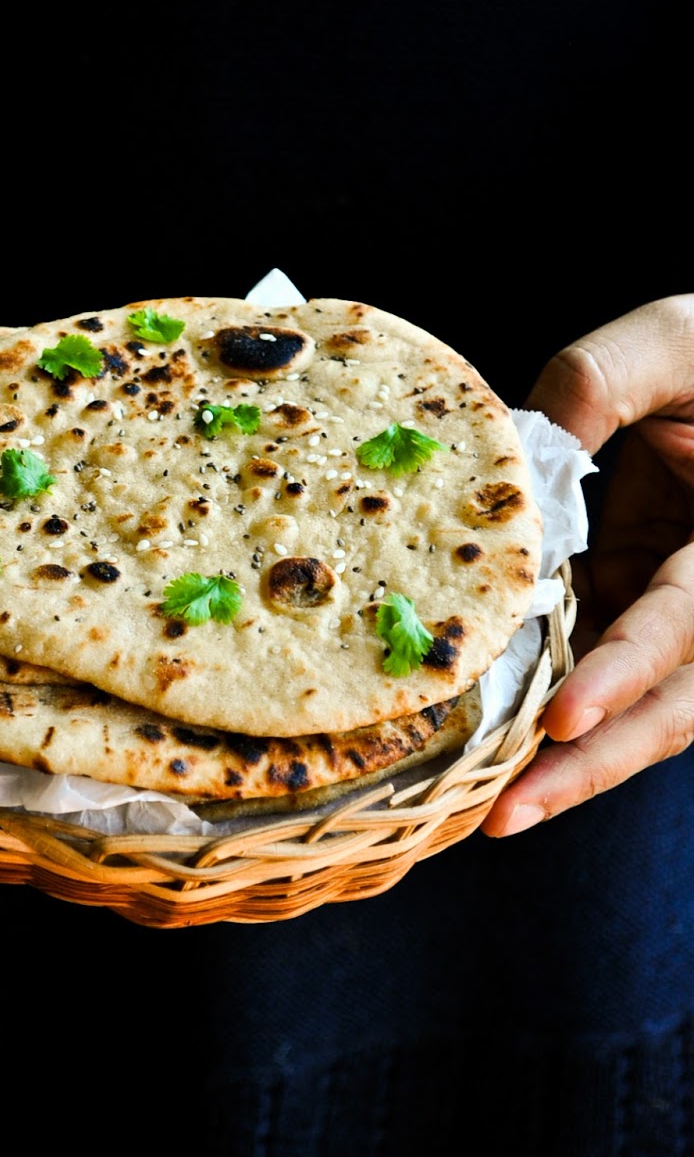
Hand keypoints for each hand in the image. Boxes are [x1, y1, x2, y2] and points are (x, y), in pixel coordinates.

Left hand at [482, 295, 693, 835]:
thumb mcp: (678, 342)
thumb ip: (603, 382)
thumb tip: (508, 444)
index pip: (684, 623)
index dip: (626, 671)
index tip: (564, 716)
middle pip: (673, 705)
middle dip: (593, 764)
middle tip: (507, 814)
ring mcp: (680, 607)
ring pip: (639, 705)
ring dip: (569, 758)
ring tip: (490, 807)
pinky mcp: (642, 603)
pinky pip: (600, 663)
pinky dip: (548, 696)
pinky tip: (483, 729)